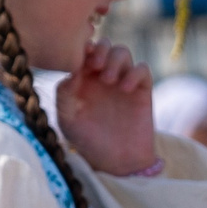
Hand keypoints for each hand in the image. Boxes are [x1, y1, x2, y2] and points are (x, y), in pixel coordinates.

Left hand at [57, 43, 157, 177]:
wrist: (117, 162)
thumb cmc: (88, 141)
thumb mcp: (67, 119)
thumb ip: (64, 94)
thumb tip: (71, 70)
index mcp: (82, 80)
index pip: (82, 52)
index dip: (81, 49)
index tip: (80, 60)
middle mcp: (102, 76)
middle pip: (104, 45)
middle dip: (100, 49)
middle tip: (95, 66)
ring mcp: (123, 81)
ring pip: (122, 52)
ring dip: (115, 60)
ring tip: (109, 81)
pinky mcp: (142, 89)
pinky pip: (142, 69)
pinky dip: (134, 73)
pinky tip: (125, 89)